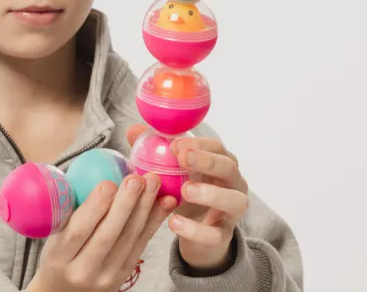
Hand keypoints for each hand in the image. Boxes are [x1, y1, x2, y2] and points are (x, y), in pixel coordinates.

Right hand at [27, 172, 174, 291]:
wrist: (65, 290)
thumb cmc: (58, 251)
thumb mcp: (53, 233)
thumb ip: (68, 208)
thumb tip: (91, 168)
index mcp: (59, 256)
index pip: (78, 232)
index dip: (94, 207)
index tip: (108, 182)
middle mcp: (83, 270)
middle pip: (108, 236)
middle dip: (125, 204)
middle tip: (136, 178)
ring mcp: (107, 276)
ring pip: (129, 239)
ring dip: (145, 208)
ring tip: (153, 182)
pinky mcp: (125, 275)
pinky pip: (142, 244)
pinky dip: (154, 221)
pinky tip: (165, 201)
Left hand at [126, 125, 248, 272]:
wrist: (196, 232)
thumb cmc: (185, 191)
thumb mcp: (172, 171)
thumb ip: (154, 150)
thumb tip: (133, 131)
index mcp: (220, 161)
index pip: (216, 146)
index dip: (198, 144)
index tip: (174, 145)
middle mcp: (233, 183)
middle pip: (229, 167)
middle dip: (208, 161)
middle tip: (183, 159)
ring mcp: (232, 210)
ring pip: (234, 201)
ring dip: (211, 194)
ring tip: (185, 191)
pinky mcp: (224, 235)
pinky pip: (215, 235)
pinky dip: (196, 230)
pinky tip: (174, 223)